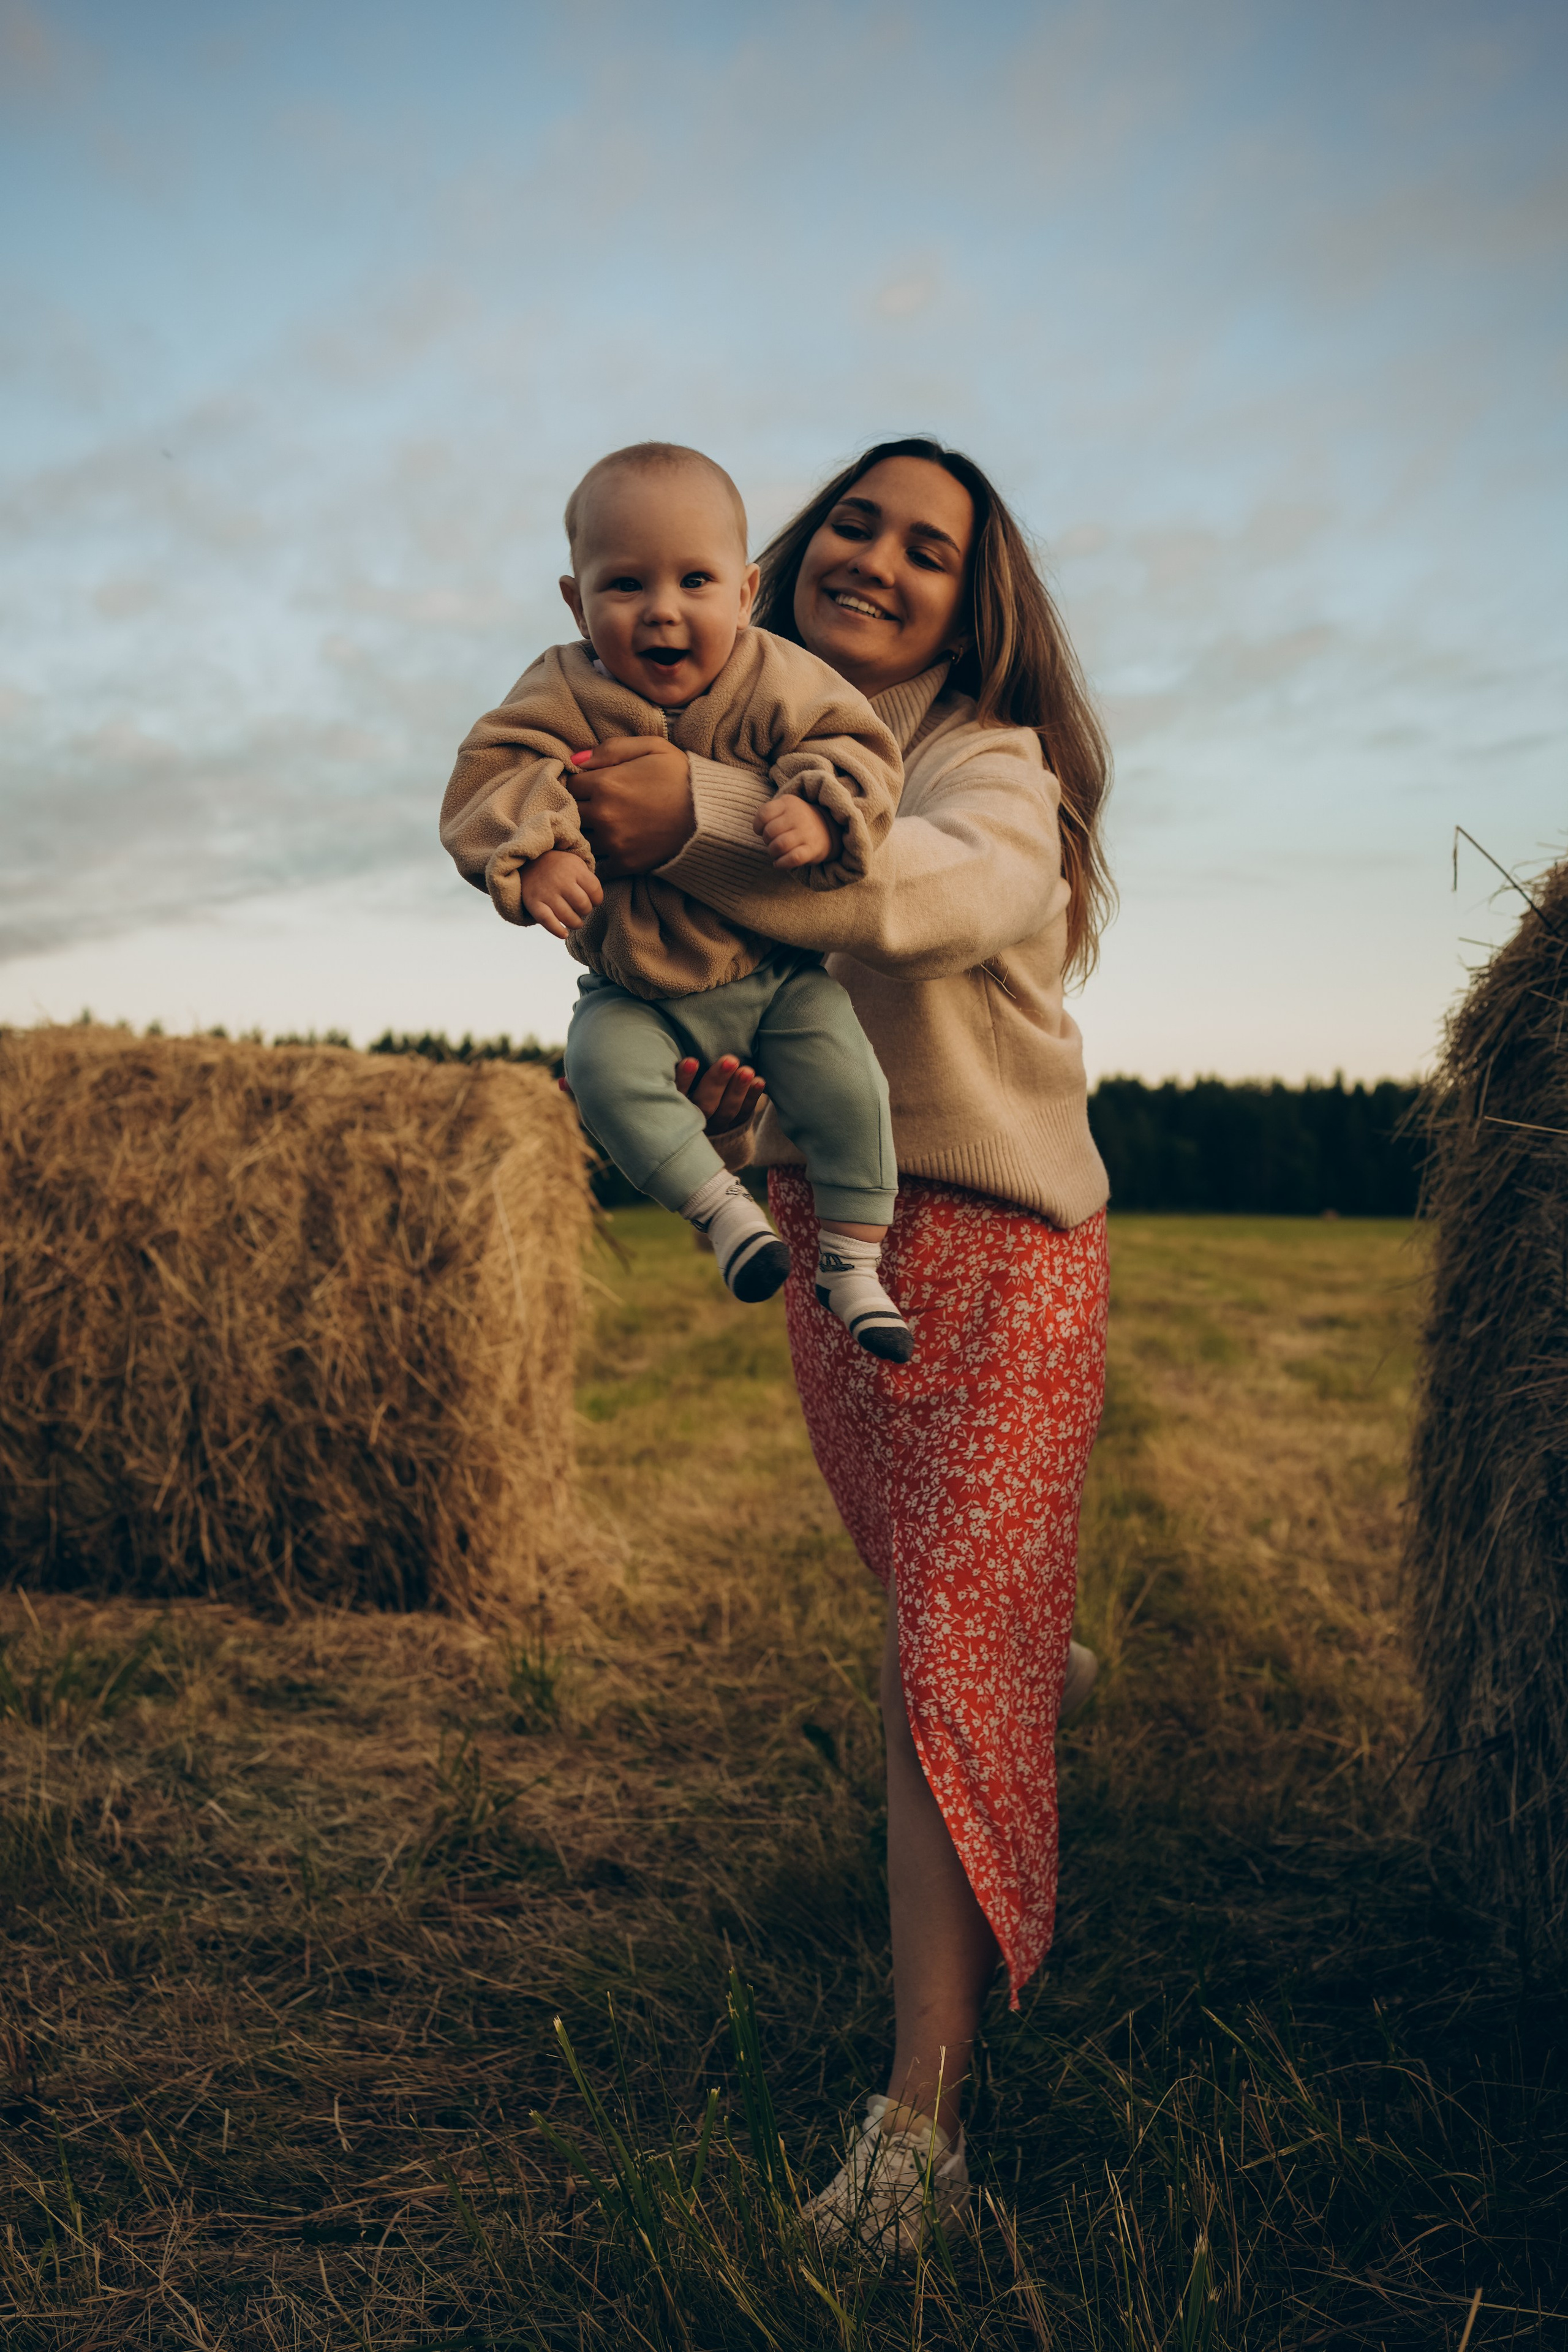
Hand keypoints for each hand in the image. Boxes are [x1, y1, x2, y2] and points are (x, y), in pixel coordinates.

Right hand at [520, 850, 602, 939]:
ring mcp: (546, 892)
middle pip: (583, 905)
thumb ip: (588, 879)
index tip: (593, 900)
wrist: (529, 863)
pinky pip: (547, 921)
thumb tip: (597, 902)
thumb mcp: (575, 864)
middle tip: (581, 909)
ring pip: (568, 917)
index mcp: (574, 869)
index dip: (597, 900)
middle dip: (586, 911)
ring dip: (575, 923)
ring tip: (575, 921)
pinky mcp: (534, 903)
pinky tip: (564, 934)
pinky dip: (557, 931)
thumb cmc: (559, 868)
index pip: (594, 890)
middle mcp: (560, 881)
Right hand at [557, 1052, 765, 1136]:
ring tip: (746, 1068)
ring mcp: (712, 1130)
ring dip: (738, 1089)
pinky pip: (745, 1115)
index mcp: (665, 1121)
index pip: (676, 1101)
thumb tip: (558, 1082)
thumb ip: (590, 1098)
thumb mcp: (615, 1118)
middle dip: (718, 1082)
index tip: (689, 1059)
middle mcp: (689, 1128)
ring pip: (729, 1111)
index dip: (685, 1081)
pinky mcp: (730, 1130)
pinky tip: (762, 1081)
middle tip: (730, 1059)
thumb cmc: (640, 1127)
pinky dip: (753, 1099)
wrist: (681, 1173)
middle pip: (707, 1106)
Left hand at [567, 737, 694, 879]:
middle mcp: (604, 815)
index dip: (577, 782)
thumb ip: (611, 748)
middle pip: (570, 812)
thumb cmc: (681, 775)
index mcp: (606, 783)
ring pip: (579, 838)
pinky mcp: (625, 863)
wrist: (711, 814)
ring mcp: (614, 842)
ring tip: (597, 826)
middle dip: (576, 807)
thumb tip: (575, 760)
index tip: (587, 784)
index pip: (569, 783)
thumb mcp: (651, 747)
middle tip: (589, 805)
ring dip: (583, 833)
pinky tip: (603, 849)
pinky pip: (596, 864)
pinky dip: (594, 859)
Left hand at [754, 795, 838, 871]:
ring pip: (779, 846)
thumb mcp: (784, 808)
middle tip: (772, 842)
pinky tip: (779, 863)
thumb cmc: (796, 820)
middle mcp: (798, 815)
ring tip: (776, 853)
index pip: (764, 814)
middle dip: (767, 841)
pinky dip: (781, 864)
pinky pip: (792, 858)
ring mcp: (806, 832)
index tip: (761, 830)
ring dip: (772, 853)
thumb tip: (758, 830)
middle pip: (770, 832)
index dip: (758, 825)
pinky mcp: (812, 849)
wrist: (827, 828)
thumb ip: (768, 814)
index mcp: (788, 803)